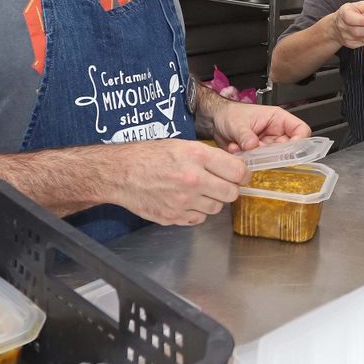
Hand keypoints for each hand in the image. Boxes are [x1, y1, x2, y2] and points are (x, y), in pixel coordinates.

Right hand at [110, 139, 246, 225]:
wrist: (120, 173)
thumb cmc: (148, 156)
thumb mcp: (181, 145)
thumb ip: (208, 157)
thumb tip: (233, 168)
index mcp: (196, 156)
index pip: (237, 171)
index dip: (243, 174)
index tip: (241, 175)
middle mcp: (192, 179)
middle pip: (231, 193)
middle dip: (230, 189)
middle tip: (222, 184)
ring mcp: (182, 201)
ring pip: (216, 208)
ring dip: (212, 200)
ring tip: (198, 191)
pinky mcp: (173, 217)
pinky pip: (198, 218)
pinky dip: (196, 211)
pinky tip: (186, 200)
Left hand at [210, 101, 311, 151]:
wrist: (215, 121)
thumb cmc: (230, 114)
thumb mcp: (237, 123)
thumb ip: (246, 135)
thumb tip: (253, 146)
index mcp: (278, 119)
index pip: (301, 130)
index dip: (300, 142)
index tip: (290, 152)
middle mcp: (276, 133)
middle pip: (289, 149)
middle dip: (273, 155)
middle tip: (258, 154)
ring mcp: (268, 145)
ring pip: (273, 158)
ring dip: (257, 157)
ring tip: (240, 148)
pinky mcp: (259, 155)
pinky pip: (260, 163)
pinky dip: (247, 160)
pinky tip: (235, 149)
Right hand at [329, 1, 363, 48]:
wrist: (340, 24)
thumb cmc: (352, 13)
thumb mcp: (360, 5)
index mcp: (344, 13)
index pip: (351, 19)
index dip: (363, 20)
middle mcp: (342, 26)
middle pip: (358, 31)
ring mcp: (345, 37)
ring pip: (362, 39)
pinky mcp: (350, 44)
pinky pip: (363, 43)